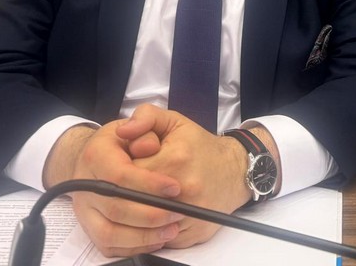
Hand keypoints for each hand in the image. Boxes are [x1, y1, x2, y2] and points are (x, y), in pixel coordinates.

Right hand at [43, 123, 185, 258]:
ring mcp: (85, 209)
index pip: (121, 175)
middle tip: (179, 213)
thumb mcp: (137, 121)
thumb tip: (147, 145)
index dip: (149, 184)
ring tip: (171, 230)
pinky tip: (156, 239)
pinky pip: (108, 246)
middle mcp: (85, 184)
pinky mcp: (89, 228)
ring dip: (143, 236)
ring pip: (109, 233)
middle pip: (116, 208)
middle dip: (151, 215)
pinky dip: (133, 247)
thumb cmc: (122, 141)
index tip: (175, 187)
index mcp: (96, 155)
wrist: (94, 158)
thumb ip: (147, 121)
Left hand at [115, 105, 258, 247]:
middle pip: (133, 201)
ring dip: (138, 215)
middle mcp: (184, 190)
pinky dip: (153, 230)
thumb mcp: (174, 121)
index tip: (128, 166)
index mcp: (175, 160)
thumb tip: (122, 132)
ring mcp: (189, 216)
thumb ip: (145, 118)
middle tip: (132, 185)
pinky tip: (157, 215)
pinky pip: (160, 239)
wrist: (234, 171)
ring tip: (141, 200)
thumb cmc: (199, 146)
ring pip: (145, 225)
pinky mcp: (193, 235)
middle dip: (127, 194)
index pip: (127, 173)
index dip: (122, 171)